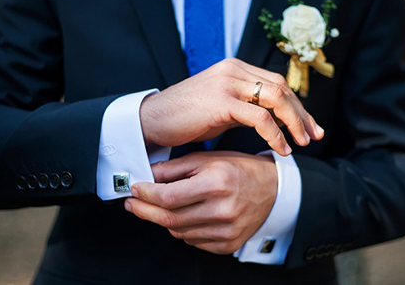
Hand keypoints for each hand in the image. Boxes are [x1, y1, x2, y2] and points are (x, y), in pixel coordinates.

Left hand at [124, 151, 277, 254]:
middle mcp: (222, 210)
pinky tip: (183, 216)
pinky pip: (193, 241)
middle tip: (132, 204)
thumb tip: (146, 175)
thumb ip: (174, 168)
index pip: (169, 197)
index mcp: (217, 184)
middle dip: (145, 211)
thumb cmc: (239, 170)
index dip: (146, 195)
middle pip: (170, 218)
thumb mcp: (207, 159)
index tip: (134, 190)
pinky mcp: (228, 245)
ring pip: (179, 232)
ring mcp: (226, 231)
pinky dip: (182, 230)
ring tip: (158, 207)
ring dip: (163, 220)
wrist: (272, 190)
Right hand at [140, 58, 323, 155]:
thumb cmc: (186, 118)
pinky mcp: (221, 100)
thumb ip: (246, 108)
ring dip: (294, 122)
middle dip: (302, 113)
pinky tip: (281, 149)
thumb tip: (271, 120)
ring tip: (301, 144)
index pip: (277, 82)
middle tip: (314, 135)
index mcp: (235, 69)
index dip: (297, 105)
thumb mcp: (222, 109)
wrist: (152, 120)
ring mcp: (227, 83)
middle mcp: (234, 70)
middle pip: (281, 87)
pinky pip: (259, 117)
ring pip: (275, 97)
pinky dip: (275, 134)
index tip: (310, 126)